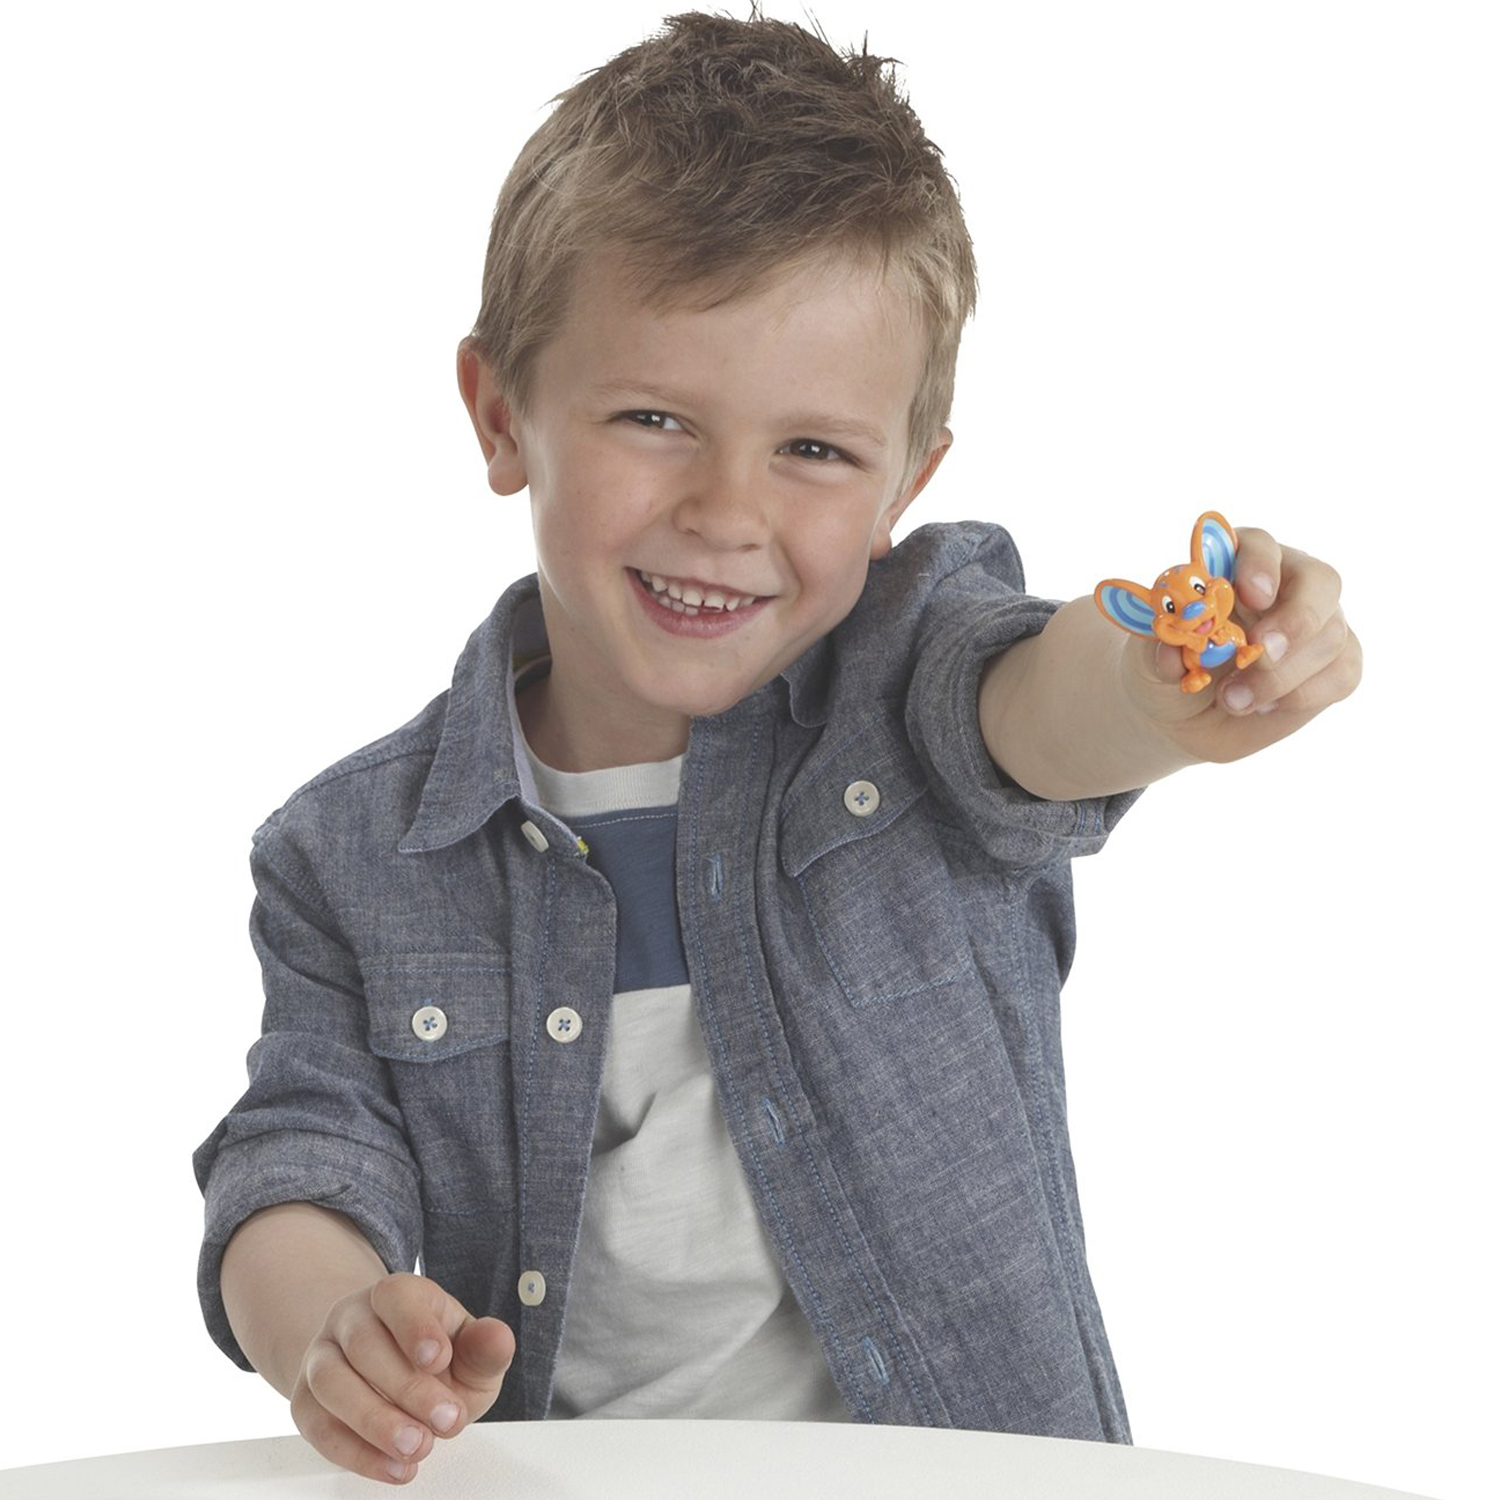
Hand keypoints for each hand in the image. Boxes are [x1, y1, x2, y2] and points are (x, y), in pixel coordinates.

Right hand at [290, 1272, 514, 1484]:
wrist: (391, 1378)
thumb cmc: (438, 1361)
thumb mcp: (470, 1352)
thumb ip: (484, 1348)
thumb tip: (498, 1338)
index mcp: (396, 1294)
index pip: (396, 1297)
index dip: (415, 1327)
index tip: (440, 1359)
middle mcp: (352, 1318)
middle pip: (364, 1344)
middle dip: (407, 1388)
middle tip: (446, 1421)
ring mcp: (322, 1357)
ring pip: (331, 1382)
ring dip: (374, 1421)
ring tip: (417, 1448)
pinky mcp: (306, 1402)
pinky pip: (319, 1426)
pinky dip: (356, 1453)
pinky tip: (394, 1467)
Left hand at [1125, 527, 1361, 763]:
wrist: (1182, 713)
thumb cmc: (1167, 668)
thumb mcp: (1145, 660)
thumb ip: (1157, 649)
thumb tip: (1171, 653)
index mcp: (1236, 565)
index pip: (1259, 544)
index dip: (1260, 563)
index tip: (1252, 594)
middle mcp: (1285, 584)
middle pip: (1320, 581)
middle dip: (1296, 619)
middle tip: (1261, 651)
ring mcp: (1316, 622)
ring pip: (1330, 635)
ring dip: (1282, 675)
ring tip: (1232, 699)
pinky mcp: (1333, 663)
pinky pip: (1343, 672)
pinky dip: (1305, 694)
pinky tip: (1264, 706)